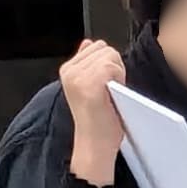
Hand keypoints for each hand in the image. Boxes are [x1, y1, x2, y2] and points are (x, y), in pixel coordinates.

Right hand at [59, 38, 127, 186]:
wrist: (94, 145)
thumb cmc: (98, 120)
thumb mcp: (90, 87)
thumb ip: (89, 63)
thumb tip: (89, 42)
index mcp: (68, 69)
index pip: (97, 46)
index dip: (109, 64)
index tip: (105, 85)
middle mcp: (69, 70)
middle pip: (106, 48)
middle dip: (114, 67)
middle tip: (109, 91)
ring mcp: (78, 76)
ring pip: (110, 55)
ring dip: (118, 73)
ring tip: (109, 94)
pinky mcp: (89, 82)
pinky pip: (112, 65)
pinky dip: (118, 78)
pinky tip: (111, 93)